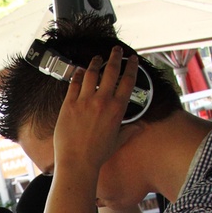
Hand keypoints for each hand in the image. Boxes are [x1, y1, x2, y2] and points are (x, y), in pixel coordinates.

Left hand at [53, 46, 138, 172]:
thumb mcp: (118, 140)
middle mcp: (102, 102)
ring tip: (97, 58)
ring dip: (95, 62)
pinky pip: (74, 84)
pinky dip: (77, 74)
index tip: (132, 59)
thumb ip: (131, 130)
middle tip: (116, 50)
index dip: (131, 67)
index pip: (128, 81)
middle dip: (115, 57)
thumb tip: (142, 126)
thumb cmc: (98, 154)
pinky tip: (79, 70)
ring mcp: (84, 102)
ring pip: (91, 74)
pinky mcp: (69, 105)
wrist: (77, 162)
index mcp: (117, 109)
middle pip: (111, 71)